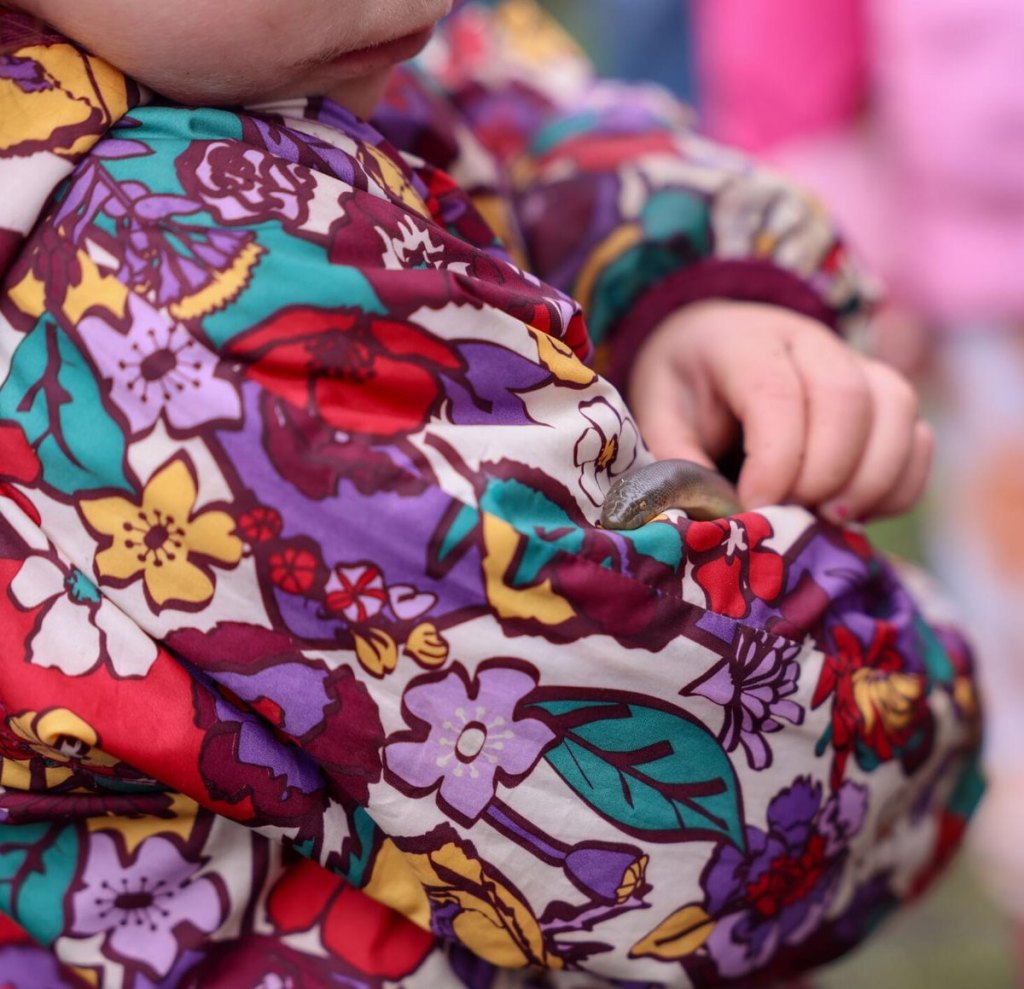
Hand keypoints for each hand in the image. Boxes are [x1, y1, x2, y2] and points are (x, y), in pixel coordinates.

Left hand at [625, 299, 932, 521]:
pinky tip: (857, 513)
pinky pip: (917, 436)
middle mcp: (809, 342)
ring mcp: (856, 363)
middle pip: (847, 399)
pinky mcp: (883, 396)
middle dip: (825, 473)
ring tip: (830, 520)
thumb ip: (678, 459)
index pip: (777, 394)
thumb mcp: (659, 414)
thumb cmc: (686, 386)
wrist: (712, 349)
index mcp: (743, 341)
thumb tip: (714, 517)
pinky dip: (900, 483)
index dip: (775, 460)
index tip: (754, 505)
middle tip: (793, 518)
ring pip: (896, 409)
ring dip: (872, 478)